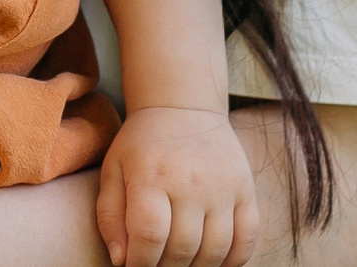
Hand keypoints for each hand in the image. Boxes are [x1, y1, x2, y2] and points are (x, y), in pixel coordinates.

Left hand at [97, 106, 258, 266]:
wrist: (184, 106)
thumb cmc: (143, 144)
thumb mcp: (113, 170)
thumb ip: (110, 217)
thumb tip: (122, 261)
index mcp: (152, 176)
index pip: (150, 236)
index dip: (140, 262)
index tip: (134, 266)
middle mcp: (191, 182)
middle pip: (183, 249)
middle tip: (157, 263)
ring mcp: (223, 188)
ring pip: (215, 251)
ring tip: (180, 262)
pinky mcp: (245, 190)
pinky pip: (246, 240)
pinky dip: (231, 261)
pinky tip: (212, 260)